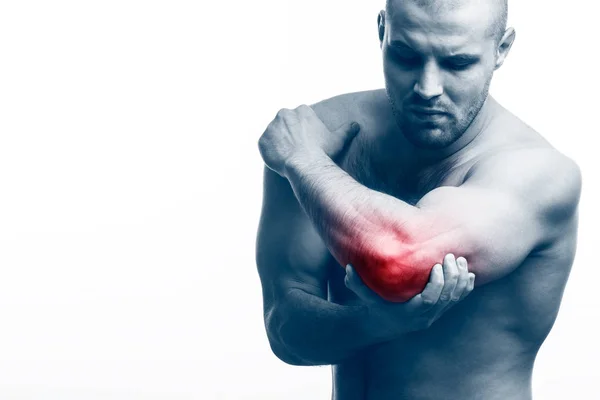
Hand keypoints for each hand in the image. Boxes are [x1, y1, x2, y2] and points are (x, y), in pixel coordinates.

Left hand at [257, 104, 359, 177]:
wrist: (304, 165)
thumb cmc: (323, 152)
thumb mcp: (338, 140)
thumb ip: (347, 130)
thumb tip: (356, 125)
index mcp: (302, 110)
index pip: (300, 118)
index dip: (303, 131)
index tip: (307, 142)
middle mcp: (284, 114)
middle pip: (286, 124)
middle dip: (290, 134)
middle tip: (297, 150)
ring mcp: (271, 127)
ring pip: (274, 134)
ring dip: (279, 142)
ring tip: (288, 156)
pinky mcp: (262, 140)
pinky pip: (265, 145)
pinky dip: (270, 152)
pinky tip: (279, 160)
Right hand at [345, 253, 474, 333]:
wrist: (382, 326)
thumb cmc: (373, 308)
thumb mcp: (364, 297)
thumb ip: (355, 283)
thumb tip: (347, 267)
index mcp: (411, 313)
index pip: (430, 299)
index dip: (437, 283)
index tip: (436, 265)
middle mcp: (426, 317)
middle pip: (446, 298)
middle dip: (451, 276)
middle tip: (451, 257)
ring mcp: (434, 316)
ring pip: (454, 300)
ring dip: (460, 280)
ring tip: (460, 260)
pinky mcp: (438, 312)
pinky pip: (456, 302)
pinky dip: (465, 289)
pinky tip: (469, 275)